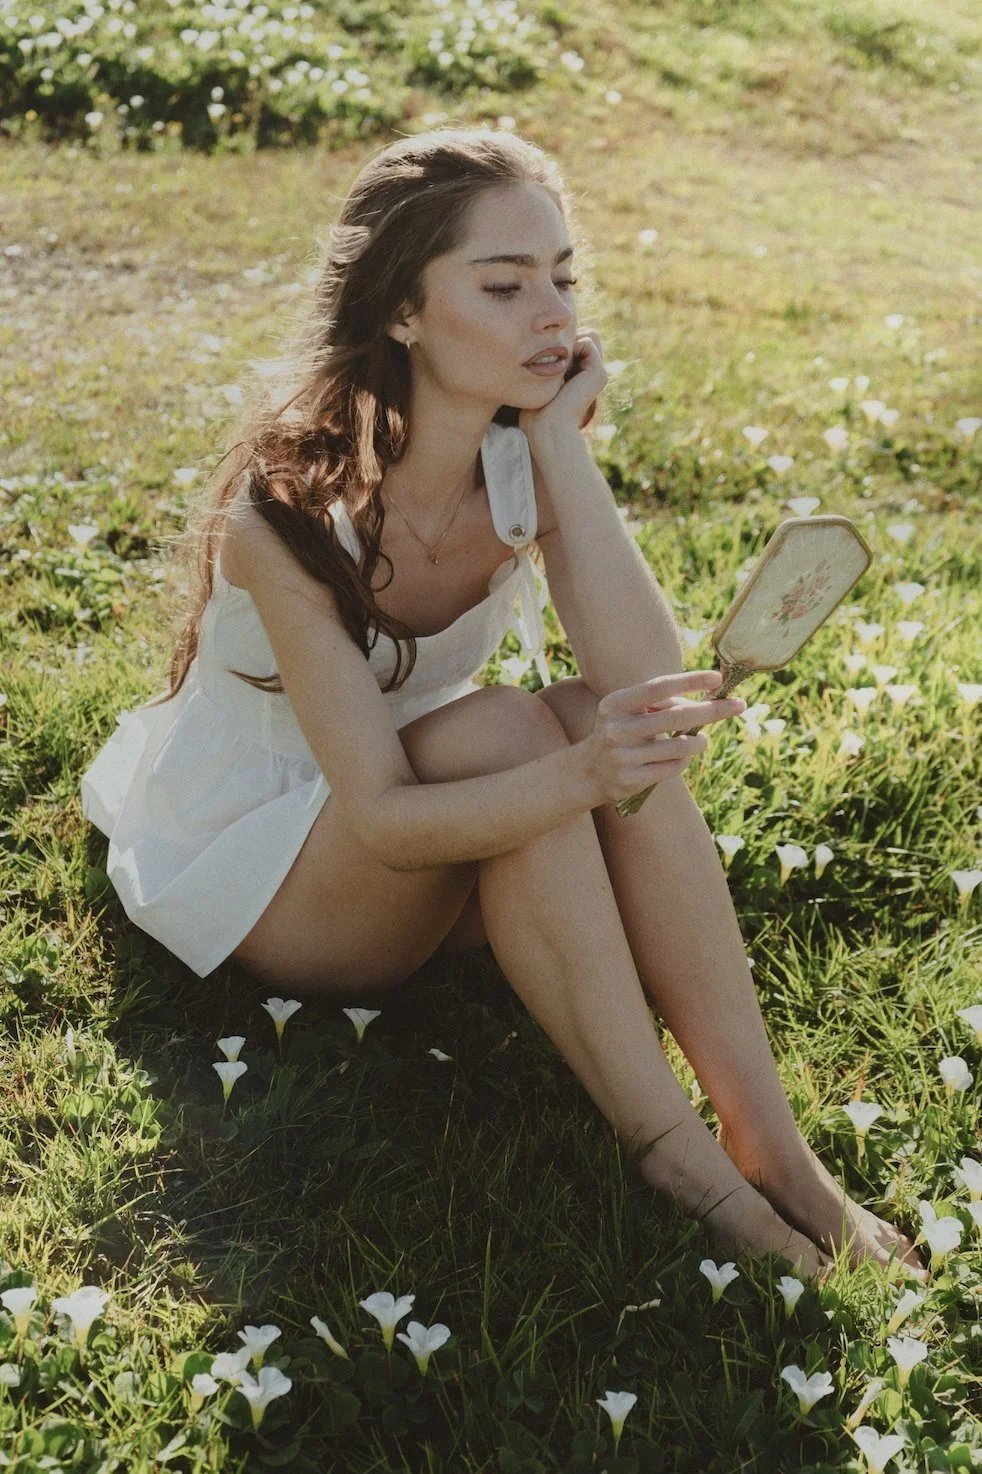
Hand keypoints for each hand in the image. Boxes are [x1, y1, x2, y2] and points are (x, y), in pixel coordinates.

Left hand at [518, 328, 607, 450]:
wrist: (547, 427)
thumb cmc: (535, 413)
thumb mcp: (537, 385)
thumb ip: (543, 365)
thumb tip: (538, 347)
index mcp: (581, 377)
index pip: (575, 342)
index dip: (559, 343)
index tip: (543, 365)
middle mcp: (592, 374)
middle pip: (584, 335)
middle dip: (566, 341)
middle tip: (551, 364)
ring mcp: (597, 373)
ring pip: (588, 335)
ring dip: (569, 344)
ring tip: (557, 368)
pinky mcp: (598, 373)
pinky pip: (587, 341)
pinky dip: (572, 347)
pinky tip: (563, 369)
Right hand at [576, 670, 746, 808]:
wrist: (588, 772)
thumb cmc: (619, 732)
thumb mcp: (628, 710)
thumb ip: (660, 703)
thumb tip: (704, 701)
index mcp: (617, 703)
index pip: (659, 688)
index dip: (690, 681)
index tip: (718, 678)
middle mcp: (618, 728)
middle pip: (677, 716)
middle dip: (713, 710)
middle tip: (740, 705)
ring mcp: (624, 756)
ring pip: (681, 745)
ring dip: (700, 741)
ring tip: (701, 739)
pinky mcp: (632, 780)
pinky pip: (674, 767)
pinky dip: (685, 760)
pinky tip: (682, 757)